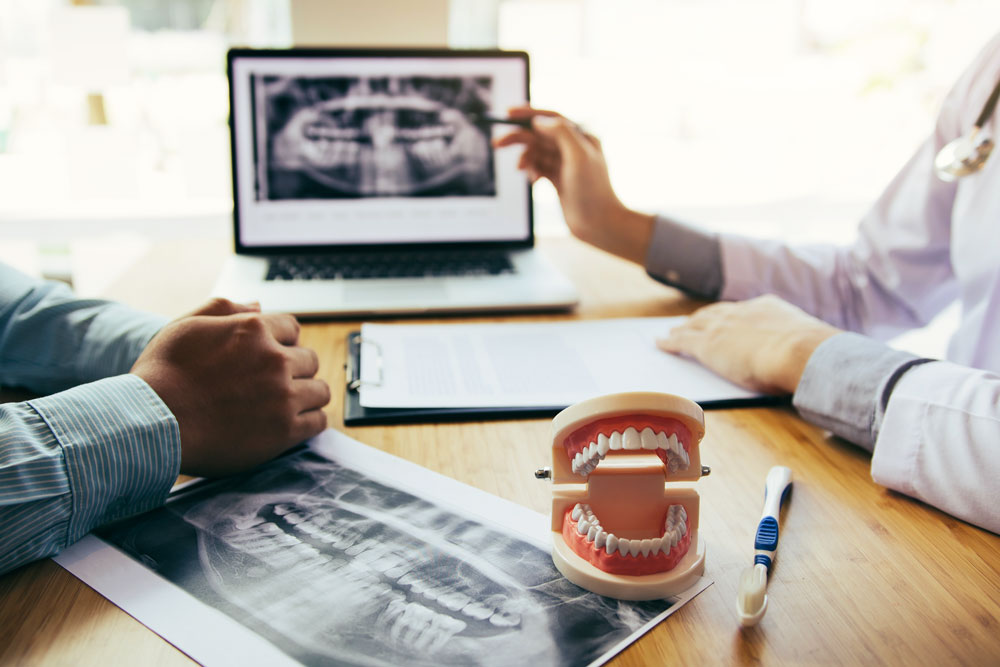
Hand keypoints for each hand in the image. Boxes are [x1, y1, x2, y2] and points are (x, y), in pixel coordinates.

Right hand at [131, 298, 330, 476]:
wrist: (150, 424)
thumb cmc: (161, 375)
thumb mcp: (186, 326)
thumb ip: (224, 309)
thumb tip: (258, 305)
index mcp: (253, 329)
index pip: (292, 329)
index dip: (283, 343)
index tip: (272, 357)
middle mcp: (274, 359)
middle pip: (310, 359)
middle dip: (295, 369)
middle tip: (274, 384)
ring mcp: (282, 396)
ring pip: (319, 390)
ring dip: (306, 395)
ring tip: (286, 404)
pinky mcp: (283, 431)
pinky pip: (318, 421)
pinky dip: (309, 422)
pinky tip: (292, 424)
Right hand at [492, 106, 654, 263]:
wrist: (599, 224)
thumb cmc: (593, 192)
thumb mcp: (579, 156)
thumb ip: (561, 133)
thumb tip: (539, 121)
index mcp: (582, 137)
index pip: (551, 118)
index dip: (528, 114)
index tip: (507, 114)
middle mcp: (574, 148)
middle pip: (540, 135)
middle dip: (518, 137)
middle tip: (497, 143)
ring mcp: (566, 164)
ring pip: (537, 152)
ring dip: (525, 158)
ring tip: (520, 169)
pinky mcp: (559, 179)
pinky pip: (538, 167)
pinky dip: (532, 170)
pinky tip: (533, 181)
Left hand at [657, 295, 840, 394]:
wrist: (798, 352)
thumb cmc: (809, 354)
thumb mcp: (805, 342)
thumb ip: (798, 345)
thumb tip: (808, 355)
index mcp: (766, 307)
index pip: (743, 310)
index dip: (729, 314)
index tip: (724, 316)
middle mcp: (741, 312)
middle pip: (714, 313)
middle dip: (702, 318)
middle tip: (691, 322)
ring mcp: (722, 327)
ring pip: (695, 325)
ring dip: (683, 328)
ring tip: (673, 332)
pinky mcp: (707, 345)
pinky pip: (682, 341)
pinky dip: (669, 342)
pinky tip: (660, 344)